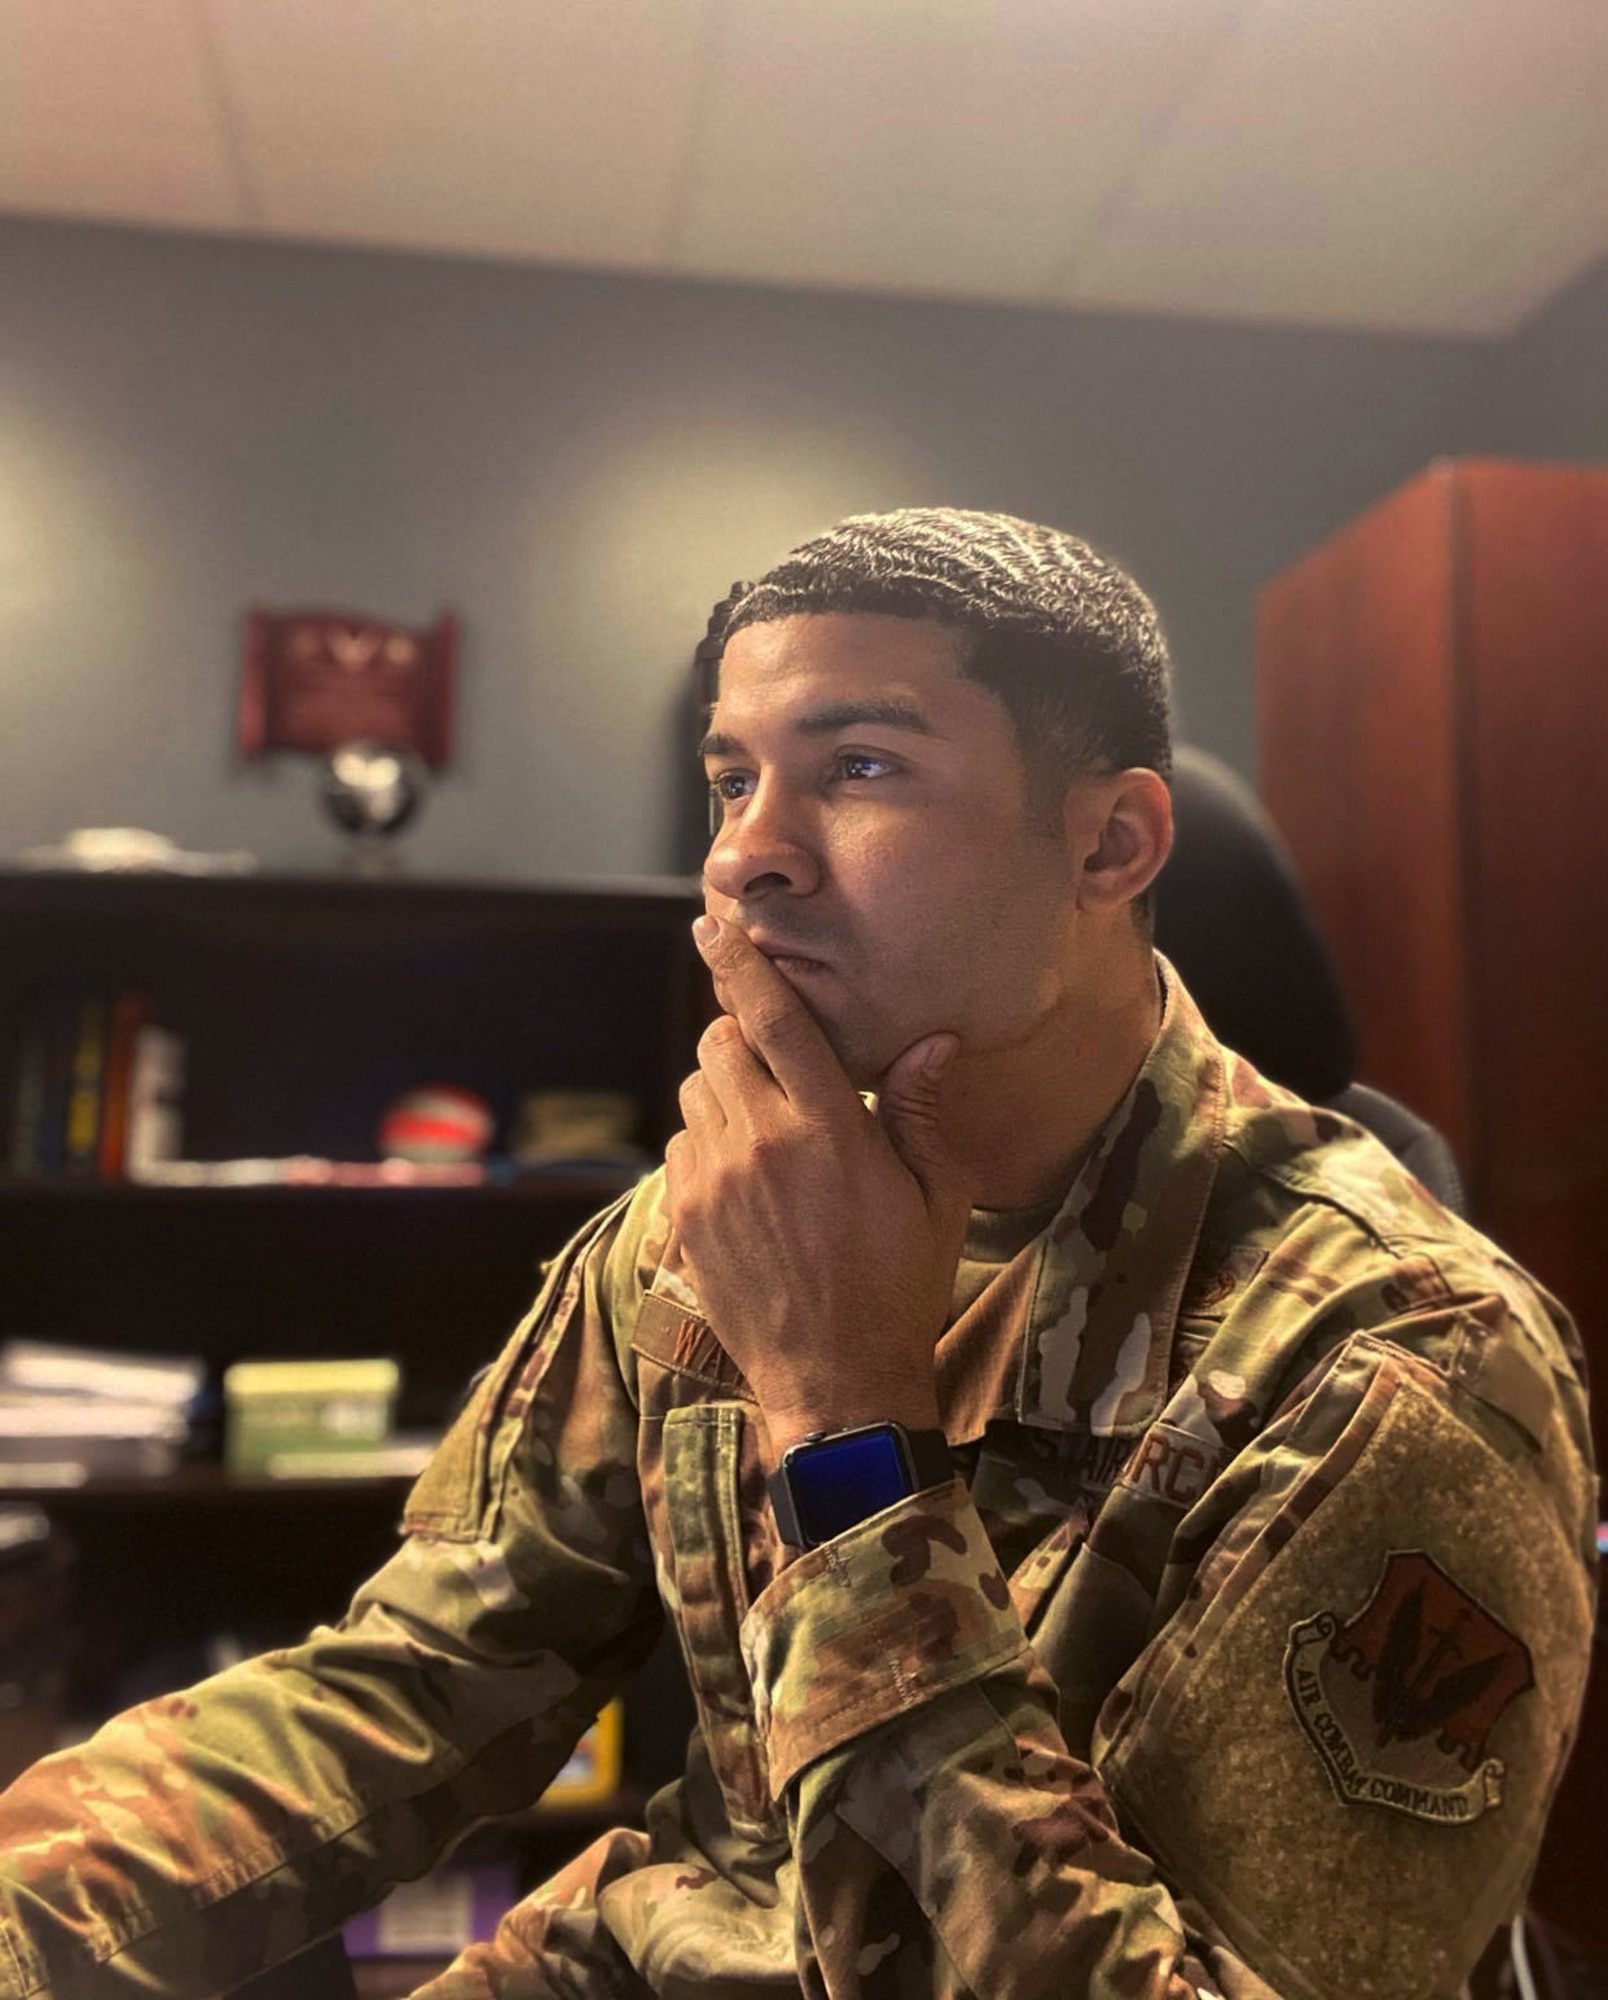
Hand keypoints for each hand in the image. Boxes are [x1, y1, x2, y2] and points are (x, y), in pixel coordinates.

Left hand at [664, 916, 968, 1456]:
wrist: (838, 1382)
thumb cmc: (901, 1285)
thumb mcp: (937, 1197)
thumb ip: (922, 1110)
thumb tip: (933, 1038)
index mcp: (829, 1130)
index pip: (774, 1021)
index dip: (741, 966)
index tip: (715, 927)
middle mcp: (761, 1144)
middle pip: (720, 1043)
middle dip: (742, 1035)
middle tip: (779, 1062)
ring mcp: (714, 1181)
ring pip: (695, 1090)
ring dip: (724, 1089)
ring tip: (770, 1129)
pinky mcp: (686, 1216)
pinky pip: (682, 1143)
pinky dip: (708, 1140)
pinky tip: (748, 1176)